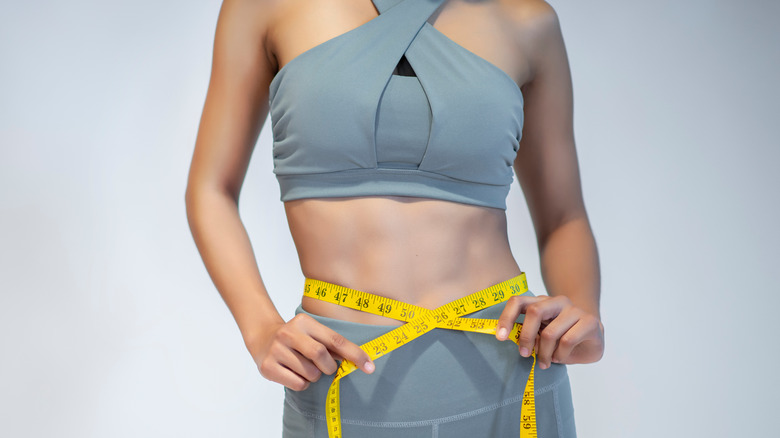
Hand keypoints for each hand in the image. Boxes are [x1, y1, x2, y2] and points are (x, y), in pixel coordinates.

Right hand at [246, 313, 374, 390]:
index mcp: (304, 322)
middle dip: (329, 367)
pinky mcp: (268, 367)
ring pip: (310, 373)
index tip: (370, 367)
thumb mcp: (313, 333)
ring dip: (314, 376)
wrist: (262, 338)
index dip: (355, 354)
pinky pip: (298, 384)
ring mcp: (277, 350)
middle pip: (321, 355)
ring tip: (305, 368)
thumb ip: (333, 345)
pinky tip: (294, 373)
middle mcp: (288, 333)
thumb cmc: (296, 338)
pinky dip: (302, 383)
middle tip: (325, 368)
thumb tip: (360, 360)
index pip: (335, 340)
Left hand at [495, 295, 603, 368]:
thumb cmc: (562, 337)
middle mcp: (557, 301)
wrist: (594, 338)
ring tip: (544, 362)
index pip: (518, 301)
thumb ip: (528, 333)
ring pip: (550, 332)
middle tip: (523, 354)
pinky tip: (559, 358)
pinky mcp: (589, 322)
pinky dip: (559, 355)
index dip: (506, 318)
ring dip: (544, 353)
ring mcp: (574, 310)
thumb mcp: (541, 335)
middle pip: (534, 311)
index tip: (500, 337)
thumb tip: (508, 338)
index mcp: (541, 302)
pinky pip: (567, 341)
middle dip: (525, 336)